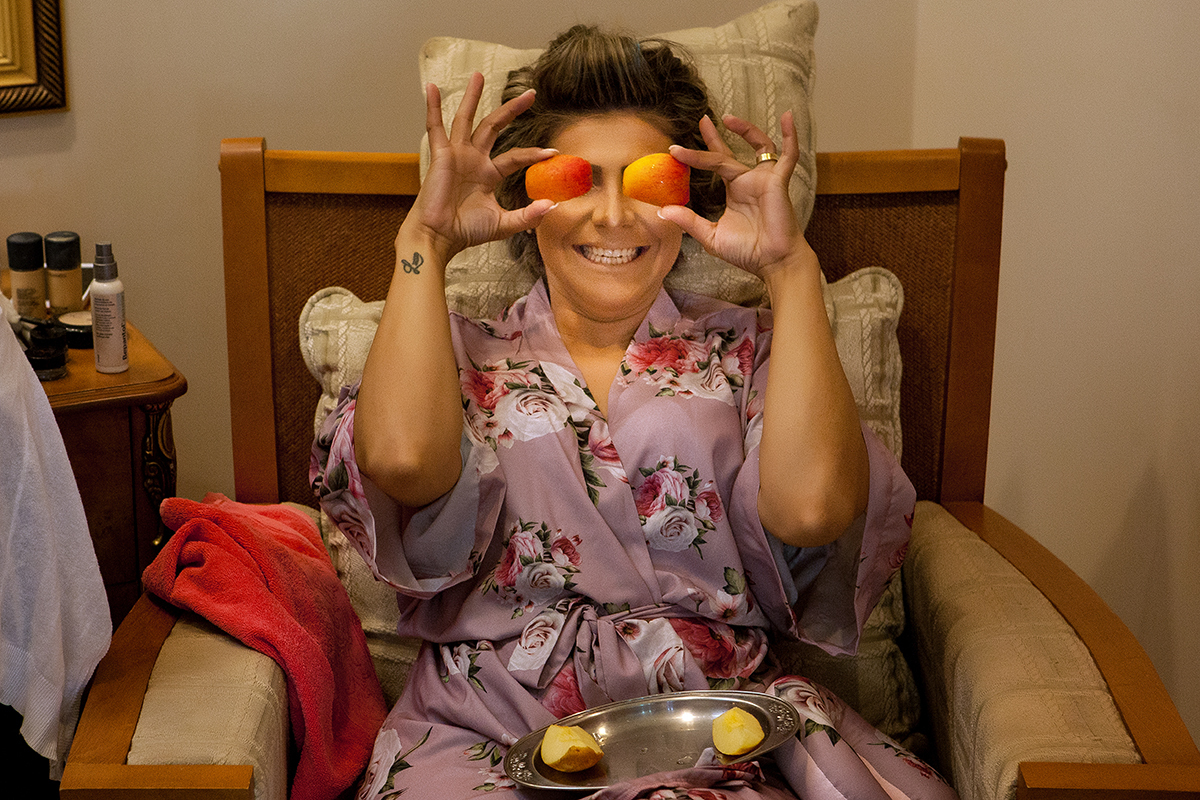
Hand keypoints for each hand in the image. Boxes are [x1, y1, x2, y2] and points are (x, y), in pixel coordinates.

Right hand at [409, 72, 555, 261]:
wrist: (440, 236)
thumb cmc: (466, 231)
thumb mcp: (503, 224)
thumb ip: (528, 216)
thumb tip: (553, 206)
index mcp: (488, 174)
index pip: (515, 156)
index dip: (533, 154)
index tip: (553, 151)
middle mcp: (473, 159)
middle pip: (494, 126)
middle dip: (511, 109)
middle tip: (530, 93)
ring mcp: (457, 154)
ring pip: (466, 119)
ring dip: (472, 97)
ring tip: (479, 75)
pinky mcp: (441, 154)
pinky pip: (435, 127)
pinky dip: (433, 107)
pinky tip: (432, 87)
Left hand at [660, 112, 814, 281]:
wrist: (772, 263)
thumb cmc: (748, 251)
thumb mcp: (711, 235)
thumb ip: (689, 221)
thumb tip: (663, 211)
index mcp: (734, 191)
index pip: (715, 164)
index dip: (697, 154)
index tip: (676, 149)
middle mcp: (749, 181)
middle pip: (729, 152)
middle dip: (714, 136)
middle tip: (701, 120)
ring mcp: (765, 179)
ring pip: (758, 145)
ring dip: (746, 129)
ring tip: (728, 118)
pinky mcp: (779, 181)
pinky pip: (789, 155)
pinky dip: (791, 136)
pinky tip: (788, 117)